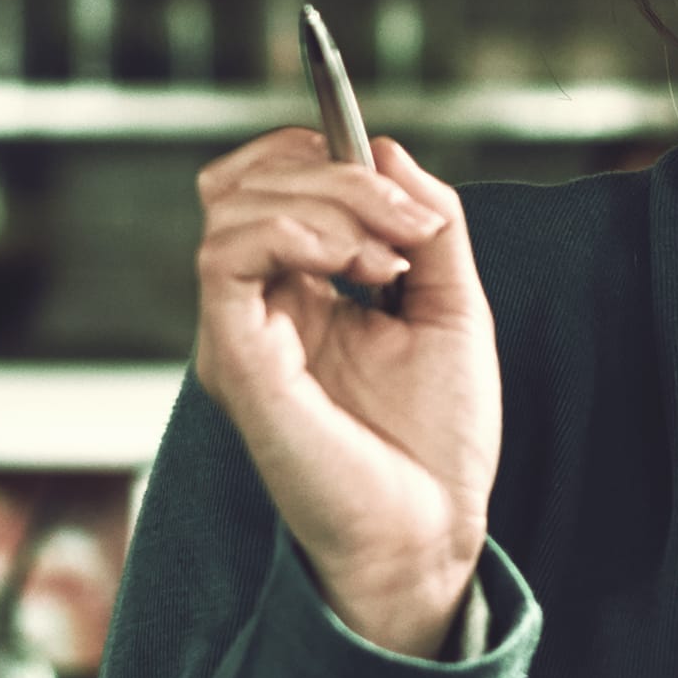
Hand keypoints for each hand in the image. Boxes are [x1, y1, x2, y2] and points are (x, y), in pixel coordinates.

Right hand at [192, 129, 499, 656]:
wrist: (432, 530)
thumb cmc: (437, 439)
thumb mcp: (451, 303)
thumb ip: (426, 223)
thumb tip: (386, 147)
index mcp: (299, 292)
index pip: (266, 182)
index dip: (325, 153)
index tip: (404, 189)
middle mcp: (256, 308)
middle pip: (240, 181)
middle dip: (336, 170)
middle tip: (409, 223)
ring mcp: (238, 333)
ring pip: (231, 206)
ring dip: (326, 200)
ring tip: (388, 257)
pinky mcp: (233, 361)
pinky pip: (226, 258)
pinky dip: (296, 232)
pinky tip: (360, 269)